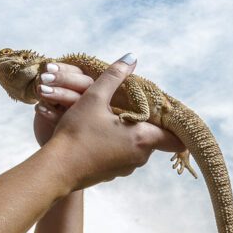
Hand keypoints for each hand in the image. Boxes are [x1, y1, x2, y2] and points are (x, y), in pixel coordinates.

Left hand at [32, 61, 94, 145]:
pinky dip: (51, 114)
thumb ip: (54, 87)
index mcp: (90, 93)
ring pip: (79, 103)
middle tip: (43, 77)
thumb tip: (46, 66)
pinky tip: (38, 108)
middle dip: (63, 79)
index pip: (82, 76)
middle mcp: (96, 106)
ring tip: (40, 89)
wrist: (59, 156)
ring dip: (59, 93)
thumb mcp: (55, 103)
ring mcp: (92, 122)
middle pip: (86, 86)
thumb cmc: (58, 126)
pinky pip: (69, 123)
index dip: (65, 70)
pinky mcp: (82, 138)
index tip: (48, 66)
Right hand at [47, 55, 183, 189]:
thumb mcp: (93, 99)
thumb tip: (131, 57)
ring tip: (104, 121)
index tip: (167, 115)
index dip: (177, 128)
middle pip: (153, 139)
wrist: (55, 169)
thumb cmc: (76, 133)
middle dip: (142, 124)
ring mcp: (124, 169)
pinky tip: (93, 137)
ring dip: (125, 135)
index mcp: (142, 138)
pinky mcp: (110, 175)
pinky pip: (119, 157)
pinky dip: (112, 146)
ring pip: (134, 147)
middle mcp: (139, 157)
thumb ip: (113, 77)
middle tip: (125, 109)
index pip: (177, 139)